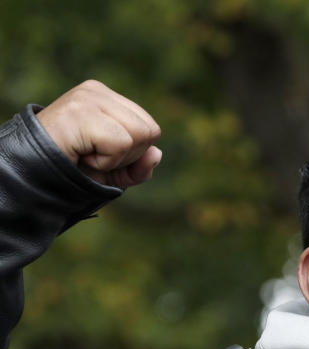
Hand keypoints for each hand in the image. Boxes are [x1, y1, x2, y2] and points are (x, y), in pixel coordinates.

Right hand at [36, 80, 161, 188]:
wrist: (32, 176)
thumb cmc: (72, 170)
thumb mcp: (113, 172)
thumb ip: (139, 167)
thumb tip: (156, 154)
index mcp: (106, 97)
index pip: (149, 127)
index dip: (133, 152)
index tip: (101, 154)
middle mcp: (97, 91)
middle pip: (149, 131)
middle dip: (127, 156)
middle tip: (93, 156)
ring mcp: (87, 98)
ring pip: (139, 135)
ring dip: (115, 159)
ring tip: (86, 154)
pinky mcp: (79, 111)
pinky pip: (121, 143)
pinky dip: (105, 161)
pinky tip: (81, 155)